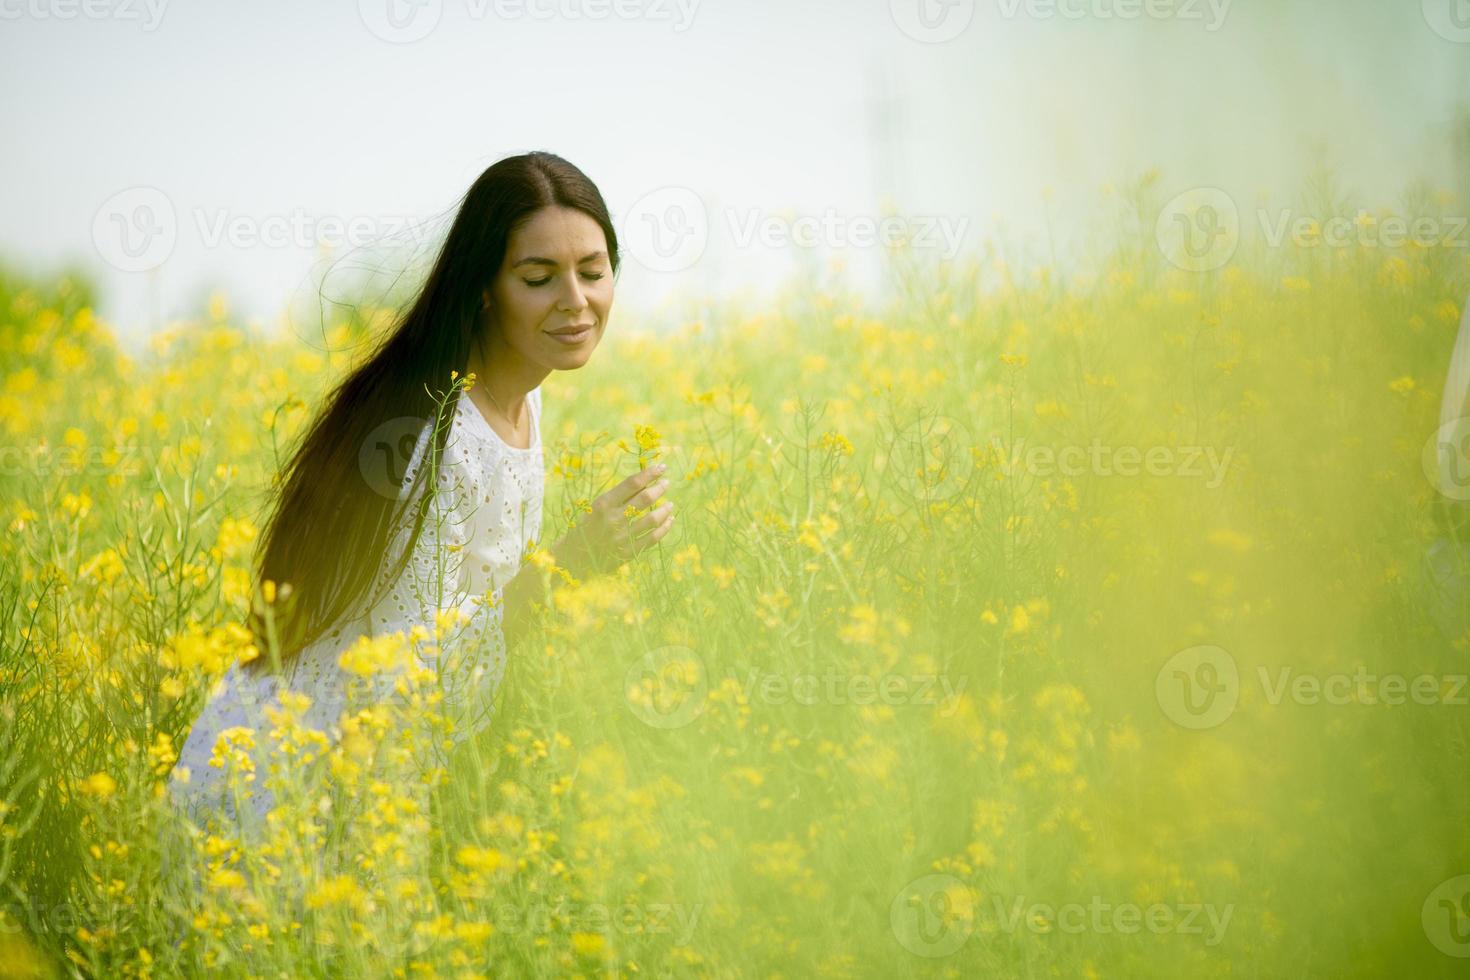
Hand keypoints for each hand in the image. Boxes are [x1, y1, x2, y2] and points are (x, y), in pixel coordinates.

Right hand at [561, 463, 674, 577]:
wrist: (574, 557)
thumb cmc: (586, 526)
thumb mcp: (596, 507)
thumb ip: (618, 497)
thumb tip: (646, 483)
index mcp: (603, 504)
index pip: (632, 484)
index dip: (649, 473)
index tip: (661, 467)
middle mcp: (613, 519)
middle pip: (645, 499)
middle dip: (660, 488)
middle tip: (666, 483)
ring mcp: (621, 537)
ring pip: (653, 519)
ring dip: (665, 509)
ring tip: (669, 504)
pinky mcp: (628, 553)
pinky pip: (653, 538)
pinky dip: (664, 527)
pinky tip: (669, 520)